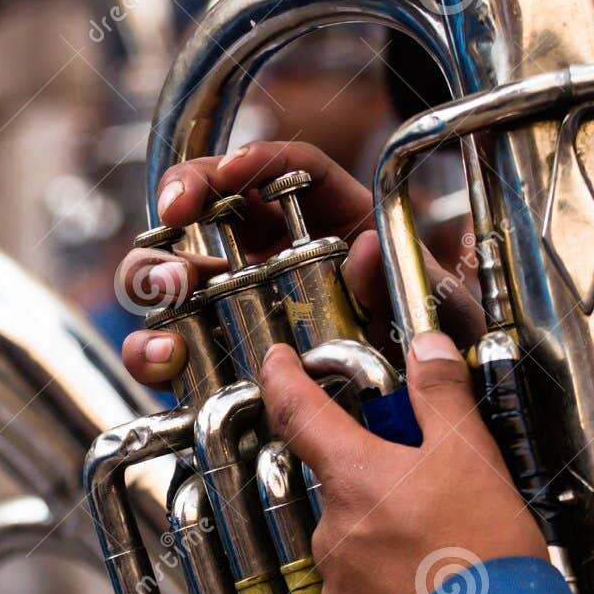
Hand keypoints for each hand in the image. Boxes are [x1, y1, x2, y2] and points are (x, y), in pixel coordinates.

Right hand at [116, 141, 484, 387]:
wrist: (426, 433)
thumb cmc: (438, 362)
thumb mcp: (441, 317)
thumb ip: (406, 283)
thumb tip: (362, 252)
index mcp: (338, 223)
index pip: (290, 170)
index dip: (255, 160)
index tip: (231, 171)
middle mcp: (279, 256)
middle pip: (213, 205)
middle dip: (183, 198)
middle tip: (176, 215)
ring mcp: (242, 307)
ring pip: (177, 272)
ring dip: (157, 271)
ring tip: (170, 288)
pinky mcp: (219, 361)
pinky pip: (170, 350)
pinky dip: (152, 351)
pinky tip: (164, 356)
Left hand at [258, 334, 545, 593]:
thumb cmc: (484, 558)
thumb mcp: (471, 457)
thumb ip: (442, 398)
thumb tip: (425, 349)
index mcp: (354, 478)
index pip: (298, 412)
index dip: (283, 379)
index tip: (276, 361)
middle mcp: (331, 533)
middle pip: (345, 494)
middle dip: (383, 494)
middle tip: (438, 507)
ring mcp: (335, 591)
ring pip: (355, 554)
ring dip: (390, 553)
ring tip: (446, 566)